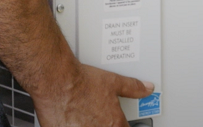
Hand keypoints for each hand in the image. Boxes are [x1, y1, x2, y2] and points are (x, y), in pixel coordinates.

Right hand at [35, 64, 154, 126]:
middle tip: (96, 115)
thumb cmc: (81, 81)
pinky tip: (71, 119)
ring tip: (82, 115)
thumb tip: (147, 89)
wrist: (56, 80)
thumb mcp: (113, 81)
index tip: (121, 123)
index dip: (123, 125)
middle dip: (104, 124)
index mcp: (113, 123)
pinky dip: (73, 126)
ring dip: (87, 124)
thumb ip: (132, 87)